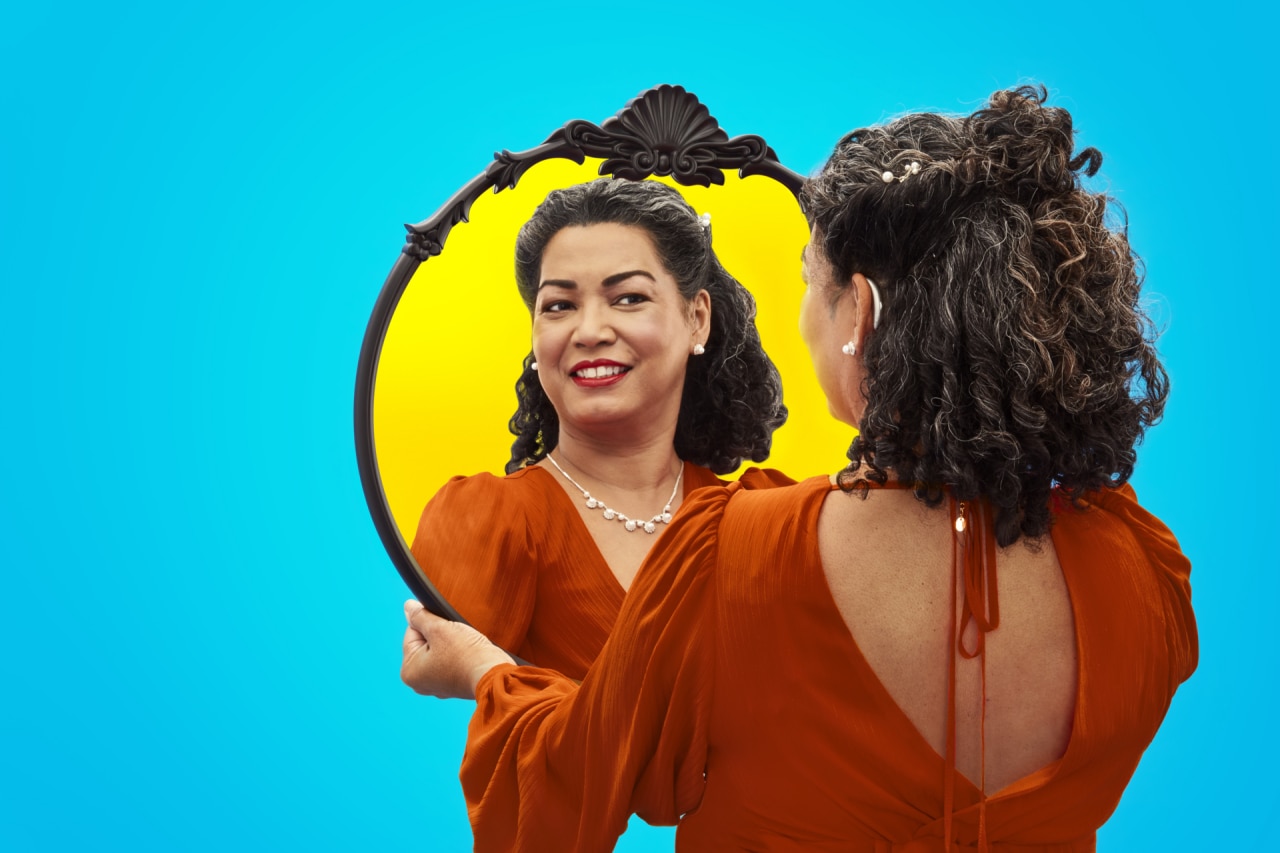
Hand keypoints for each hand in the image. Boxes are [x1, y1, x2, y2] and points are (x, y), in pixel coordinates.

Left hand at [401, 600, 515, 699]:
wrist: (494, 674)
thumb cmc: (467, 654)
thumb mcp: (439, 628)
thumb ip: (420, 616)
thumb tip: (408, 607)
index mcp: (409, 671)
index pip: (412, 631)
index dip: (429, 623)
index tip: (445, 627)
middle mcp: (419, 683)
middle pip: (424, 643)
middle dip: (439, 635)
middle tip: (455, 638)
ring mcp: (436, 686)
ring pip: (438, 651)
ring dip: (450, 643)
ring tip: (463, 646)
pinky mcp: (452, 685)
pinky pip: (450, 662)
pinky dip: (458, 655)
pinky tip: (468, 655)